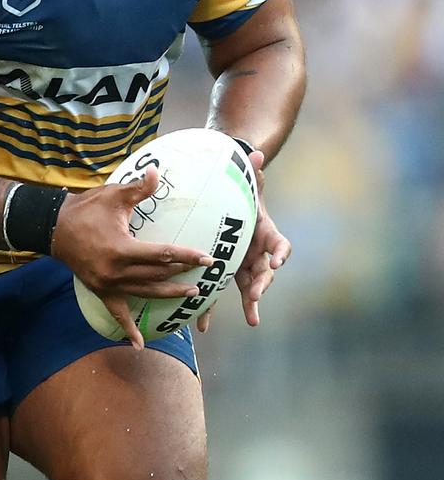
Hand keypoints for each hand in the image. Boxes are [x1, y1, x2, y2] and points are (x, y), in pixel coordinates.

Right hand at [51, 166, 214, 349]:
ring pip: (144, 293)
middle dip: (182, 273)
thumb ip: (139, 188)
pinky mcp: (100, 291)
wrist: (55, 228)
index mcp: (123, 249)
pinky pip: (117, 313)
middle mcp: (117, 271)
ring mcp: (108, 285)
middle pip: (157, 275)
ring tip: (190, 294)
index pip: (163, 255)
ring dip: (167, 294)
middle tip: (205, 274)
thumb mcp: (113, 196)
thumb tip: (158, 170)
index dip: (187, 256)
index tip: (206, 258)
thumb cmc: (86, 209)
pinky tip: (138, 344)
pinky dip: (128, 329)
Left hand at [196, 149, 289, 333]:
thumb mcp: (245, 182)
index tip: (276, 263)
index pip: (280, 246)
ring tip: (251, 320)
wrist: (234, 204)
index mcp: (266, 234)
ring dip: (249, 304)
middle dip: (261, 285)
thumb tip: (257, 153)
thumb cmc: (241, 192)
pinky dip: (212, 308)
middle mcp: (259, 252)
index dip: (279, 255)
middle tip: (254, 296)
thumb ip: (250, 172)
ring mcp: (245, 264)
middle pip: (265, 272)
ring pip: (249, 287)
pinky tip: (201, 326)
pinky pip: (221, 291)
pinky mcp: (228, 272)